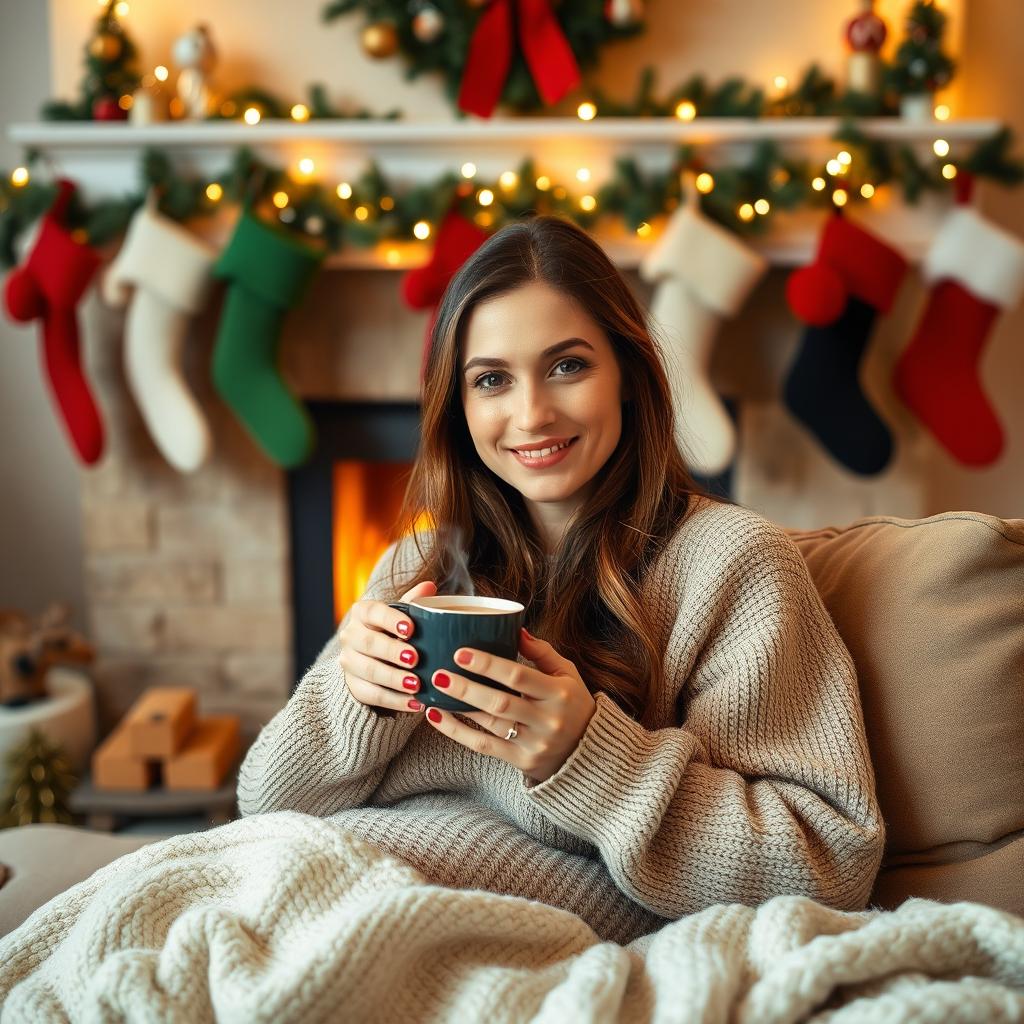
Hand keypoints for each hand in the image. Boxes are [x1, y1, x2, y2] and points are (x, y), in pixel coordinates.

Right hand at [337, 580, 436, 713]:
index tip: (410, 628)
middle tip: (415, 658)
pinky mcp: (353, 686)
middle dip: (392, 651)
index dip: (390, 619)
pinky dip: (394, 700)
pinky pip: (372, 695)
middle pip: (368, 643)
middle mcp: (350, 635)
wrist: (371, 657)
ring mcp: (349, 662)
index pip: (372, 612)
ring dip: (394, 679)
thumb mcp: (402, 615)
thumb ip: (414, 602)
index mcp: (362, 613)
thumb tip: (430, 586)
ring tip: (416, 684)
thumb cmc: (392, 631)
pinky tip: (414, 702)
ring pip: (369, 671)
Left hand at [420, 627, 596, 783]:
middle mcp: (547, 720)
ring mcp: (534, 743)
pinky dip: (457, 731)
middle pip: (499, 703)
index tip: (460, 652)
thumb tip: (516, 629)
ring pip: (489, 724)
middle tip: (439, 673)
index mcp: (558, 693)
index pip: (518, 676)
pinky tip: (438, 716)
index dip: (488, 664)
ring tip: (433, 691)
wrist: (588, 752)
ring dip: (457, 708)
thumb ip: (542, 652)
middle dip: (466, 688)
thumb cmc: (572, 704)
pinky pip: (484, 746)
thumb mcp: (567, 674)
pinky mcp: (522, 761)